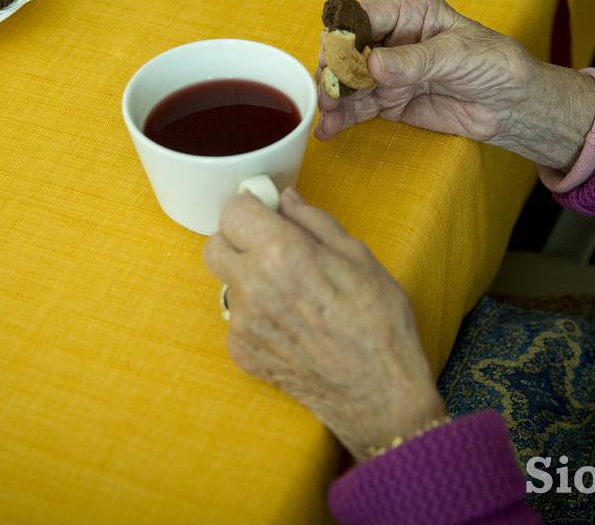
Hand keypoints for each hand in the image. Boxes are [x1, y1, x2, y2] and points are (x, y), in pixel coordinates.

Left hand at [203, 188, 445, 462]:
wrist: (379, 393)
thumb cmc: (378, 322)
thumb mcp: (357, 256)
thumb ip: (313, 222)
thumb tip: (286, 200)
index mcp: (281, 254)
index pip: (233, 211)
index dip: (251, 208)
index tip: (267, 213)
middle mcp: (252, 286)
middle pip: (215, 245)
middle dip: (239, 240)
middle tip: (271, 247)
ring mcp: (241, 324)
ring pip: (226, 283)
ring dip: (248, 278)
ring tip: (291, 293)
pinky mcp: (241, 352)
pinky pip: (236, 318)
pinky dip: (255, 314)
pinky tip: (291, 324)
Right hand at [315, 0, 594, 170]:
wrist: (514, 106)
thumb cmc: (497, 66)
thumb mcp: (458, 56)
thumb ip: (414, 61)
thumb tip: (374, 64)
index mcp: (411, 13)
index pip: (364, 17)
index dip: (344, 36)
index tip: (335, 59)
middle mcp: (394, 40)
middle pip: (349, 51)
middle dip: (334, 71)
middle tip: (328, 92)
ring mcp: (390, 72)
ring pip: (350, 82)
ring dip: (335, 98)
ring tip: (327, 115)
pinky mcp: (391, 100)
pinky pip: (360, 107)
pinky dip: (343, 118)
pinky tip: (329, 129)